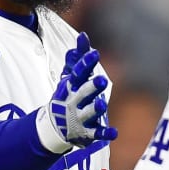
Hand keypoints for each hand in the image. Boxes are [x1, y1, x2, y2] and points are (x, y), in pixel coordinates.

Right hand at [37, 34, 117, 150]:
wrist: (54, 126)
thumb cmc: (67, 96)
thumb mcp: (70, 77)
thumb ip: (78, 58)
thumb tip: (84, 36)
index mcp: (71, 86)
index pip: (78, 73)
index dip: (86, 64)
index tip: (95, 53)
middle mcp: (74, 101)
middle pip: (83, 93)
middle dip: (91, 87)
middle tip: (102, 80)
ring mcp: (80, 118)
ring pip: (88, 113)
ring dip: (94, 109)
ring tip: (102, 105)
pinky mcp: (86, 133)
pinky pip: (96, 134)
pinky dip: (105, 134)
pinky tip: (115, 133)